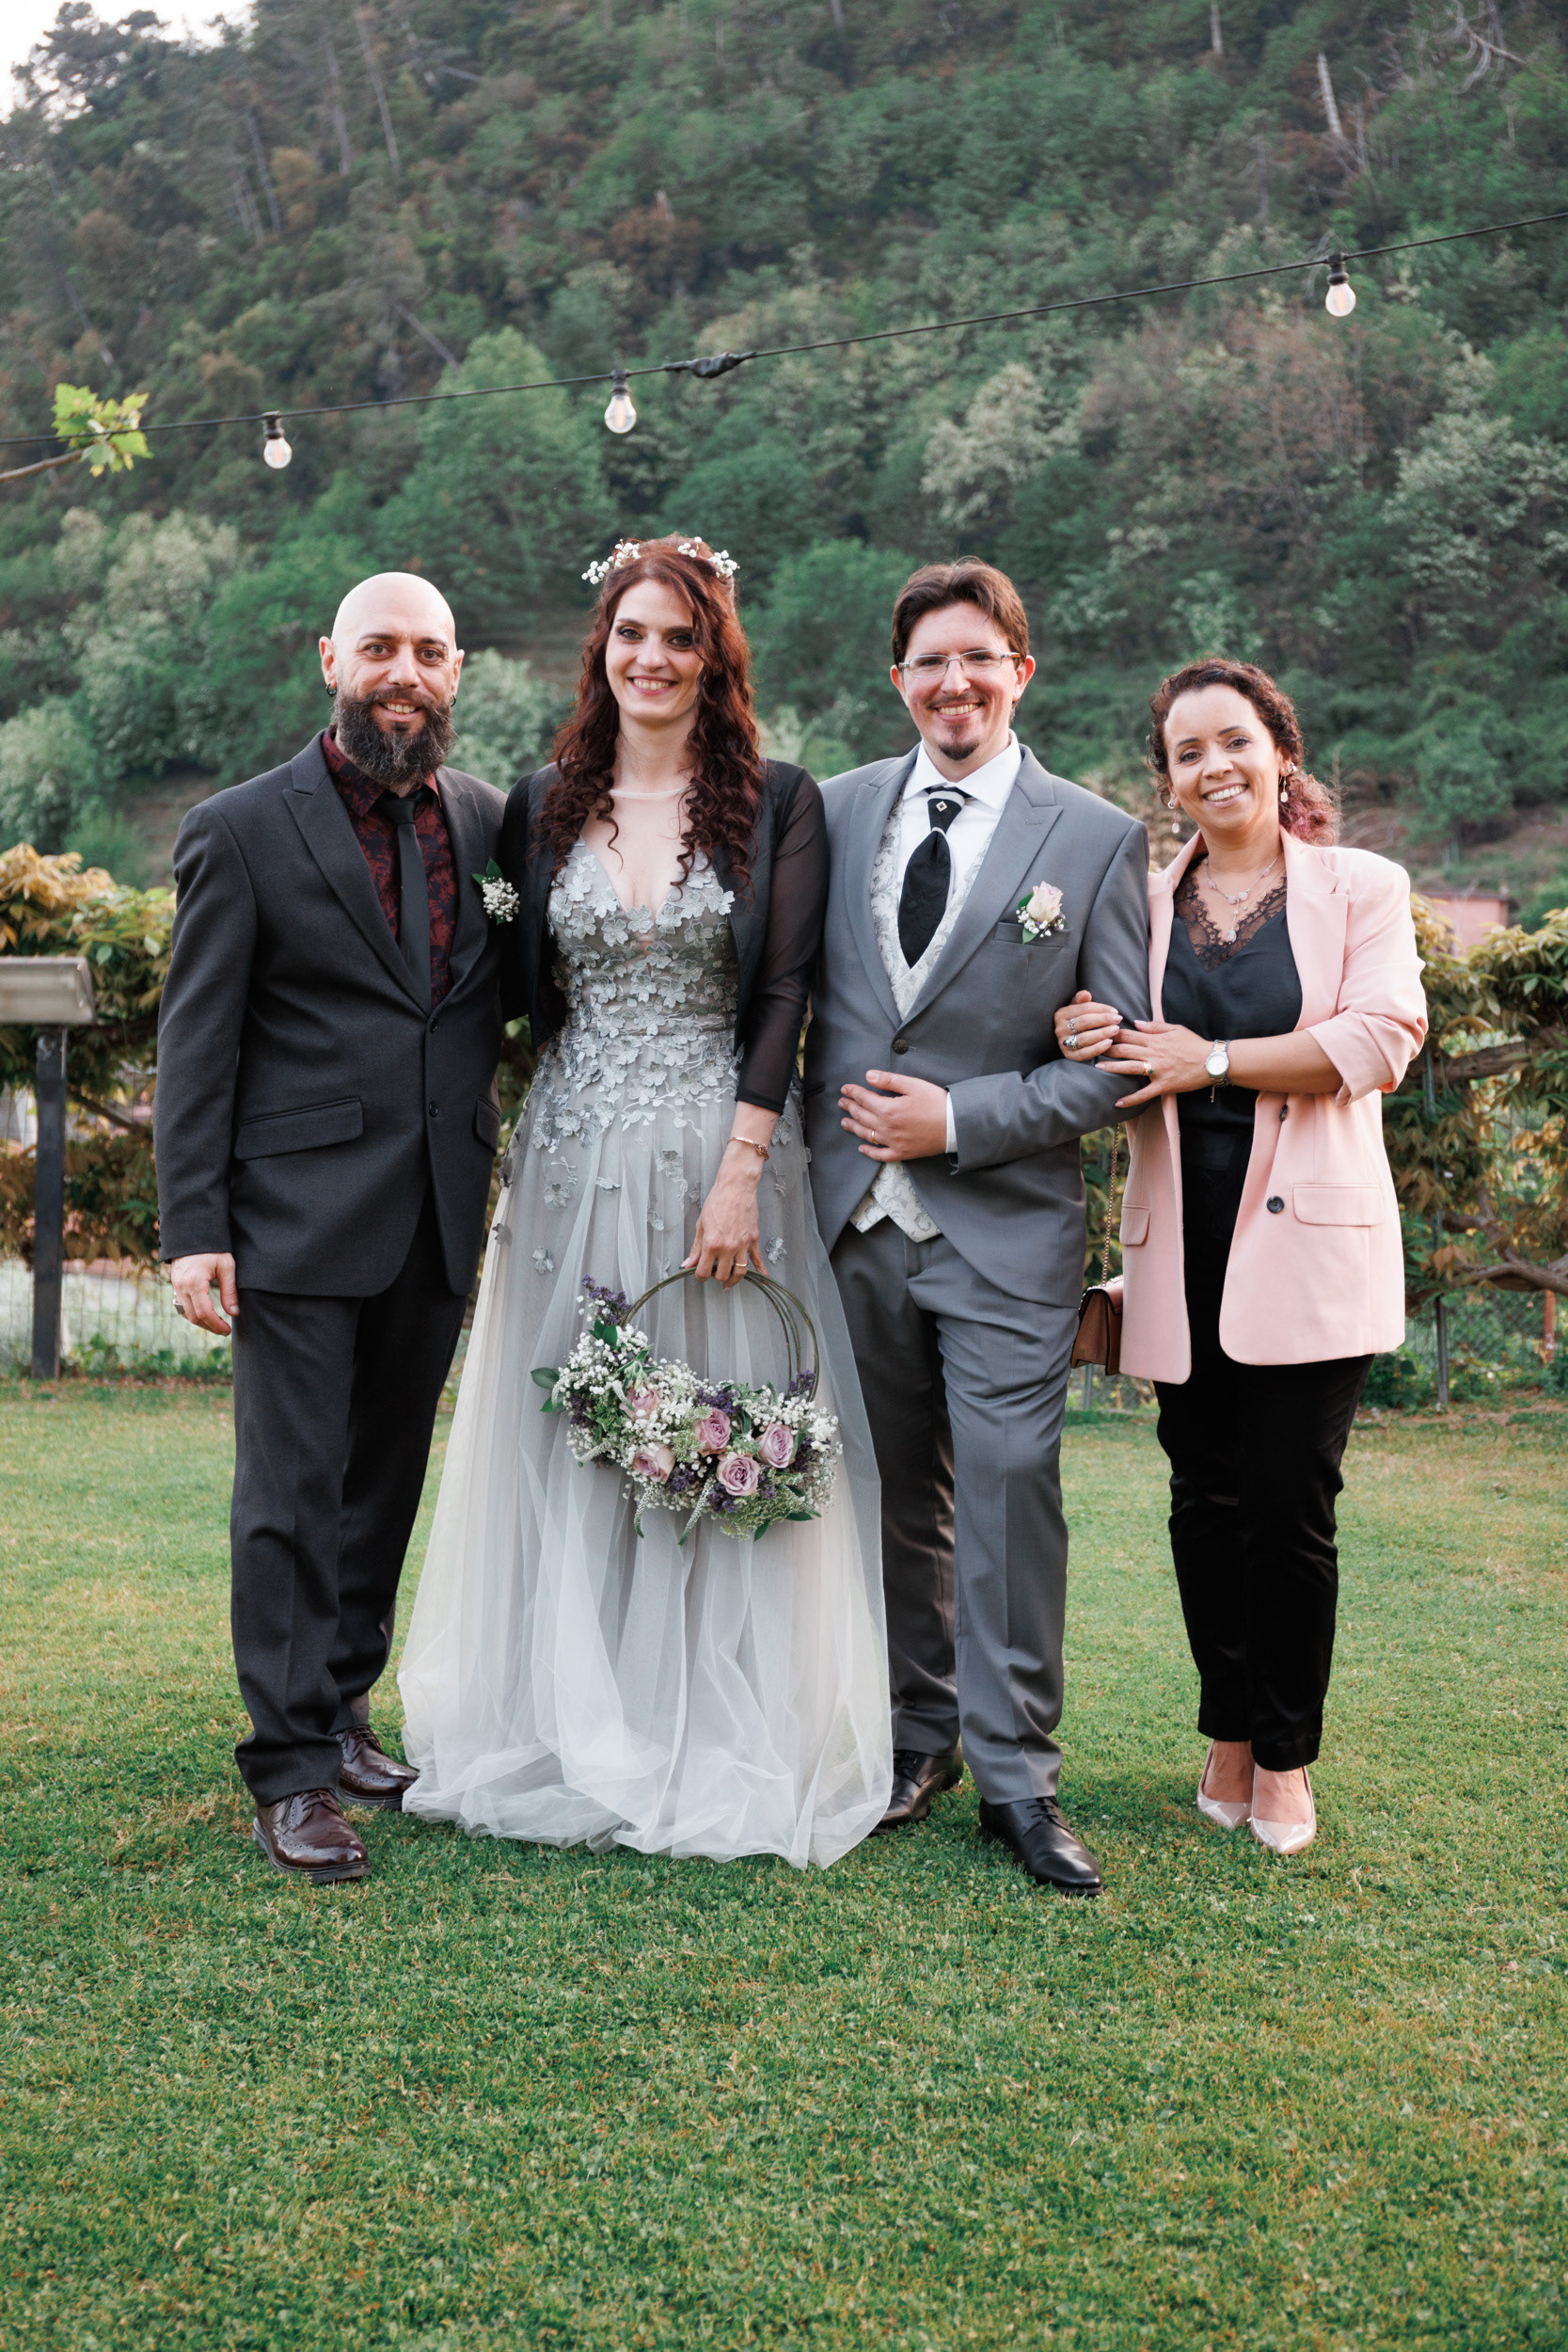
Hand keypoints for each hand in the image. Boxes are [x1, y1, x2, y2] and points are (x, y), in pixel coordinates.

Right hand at [170, 1252, 238, 1336]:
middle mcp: (182, 1286)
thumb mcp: (226, 1266)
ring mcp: (176, 1286)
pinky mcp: (175, 1284)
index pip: (204, 1313)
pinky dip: (192, 1313)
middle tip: (225, 1331)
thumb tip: (234, 1313)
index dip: (216, 1325)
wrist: (193, 1233)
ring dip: (200, 1322)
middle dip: (209, 1327)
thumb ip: (230, 1291)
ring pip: (185, 1313)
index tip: (227, 1330)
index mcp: (195, 1282)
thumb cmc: (213, 1248)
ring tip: (217, 1325)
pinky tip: (205, 1314)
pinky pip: (181, 1305)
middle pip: (193, 1317)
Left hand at [684, 1152, 763, 1286]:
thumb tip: (687, 1264)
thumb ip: (696, 1248)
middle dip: (715, 1276)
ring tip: (729, 1281)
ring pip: (739, 1273)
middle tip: (713, 1271)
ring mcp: (742, 1245)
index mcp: (711, 1244)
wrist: (736, 1187)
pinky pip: (758, 1260)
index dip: (700, 1276)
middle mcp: (727, 1248)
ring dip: (733, 1280)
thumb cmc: (717, 1202)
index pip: (704, 1272)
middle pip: (722, 1275)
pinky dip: (761, 1271)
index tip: (699, 1274)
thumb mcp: (701, 1225)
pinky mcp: (753, 1240)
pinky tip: (763, 1278)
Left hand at [838, 1071, 949, 1161]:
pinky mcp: (902, 1153)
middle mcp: (887, 1127)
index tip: (845, 1089)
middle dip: (850, 1107)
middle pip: (862, 1116)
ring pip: (867, 1135)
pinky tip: (862, 1147)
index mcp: (888, 1109)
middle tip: (842, 1102)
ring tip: (844, 1122)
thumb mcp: (913, 1085)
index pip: (864, 1099)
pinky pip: (880, 1155)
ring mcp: (893, 1142)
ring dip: (853, 1127)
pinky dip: (869, 1152)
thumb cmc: (936, 1103)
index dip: (853, 1092)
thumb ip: (888, 1080)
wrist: (955, 1126)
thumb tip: (868, 1076)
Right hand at [1056, 988, 1121, 1062]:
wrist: (1069, 1042)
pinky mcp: (1069, 1056)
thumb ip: (1081, 1001)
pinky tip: (1109, 1043)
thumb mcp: (1076, 1009)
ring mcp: (1064, 1043)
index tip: (1115, 1011)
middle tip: (1118, 1019)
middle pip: (1085, 1022)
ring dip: (1102, 1033)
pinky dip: (1098, 1048)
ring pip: (1085, 1038)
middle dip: (1103, 1020)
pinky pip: (1084, 1053)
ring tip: (1116, 1030)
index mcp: (1061, 1014)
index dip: (1101, 1009)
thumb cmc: (1077, 1022)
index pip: (1084, 1008)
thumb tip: (1086, 994)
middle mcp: (1060, 1029)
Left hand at [1094, 1019, 1212, 1108]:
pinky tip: (1117, 1103)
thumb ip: (1154, 1026)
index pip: (1129, 1034)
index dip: (1112, 1033)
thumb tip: (1135, 1022)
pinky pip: (1144, 1094)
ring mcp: (1157, 1070)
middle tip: (1092, 1048)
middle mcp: (1154, 1053)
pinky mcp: (1163, 1085)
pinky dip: (1131, 1099)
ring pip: (1130, 1067)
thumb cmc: (1194, 1044)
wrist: (1212, 1061)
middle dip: (1107, 1048)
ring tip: (1097, 1067)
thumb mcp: (1175, 1029)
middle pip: (1125, 1049)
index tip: (1100, 1032)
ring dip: (1112, 1068)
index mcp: (1155, 1039)